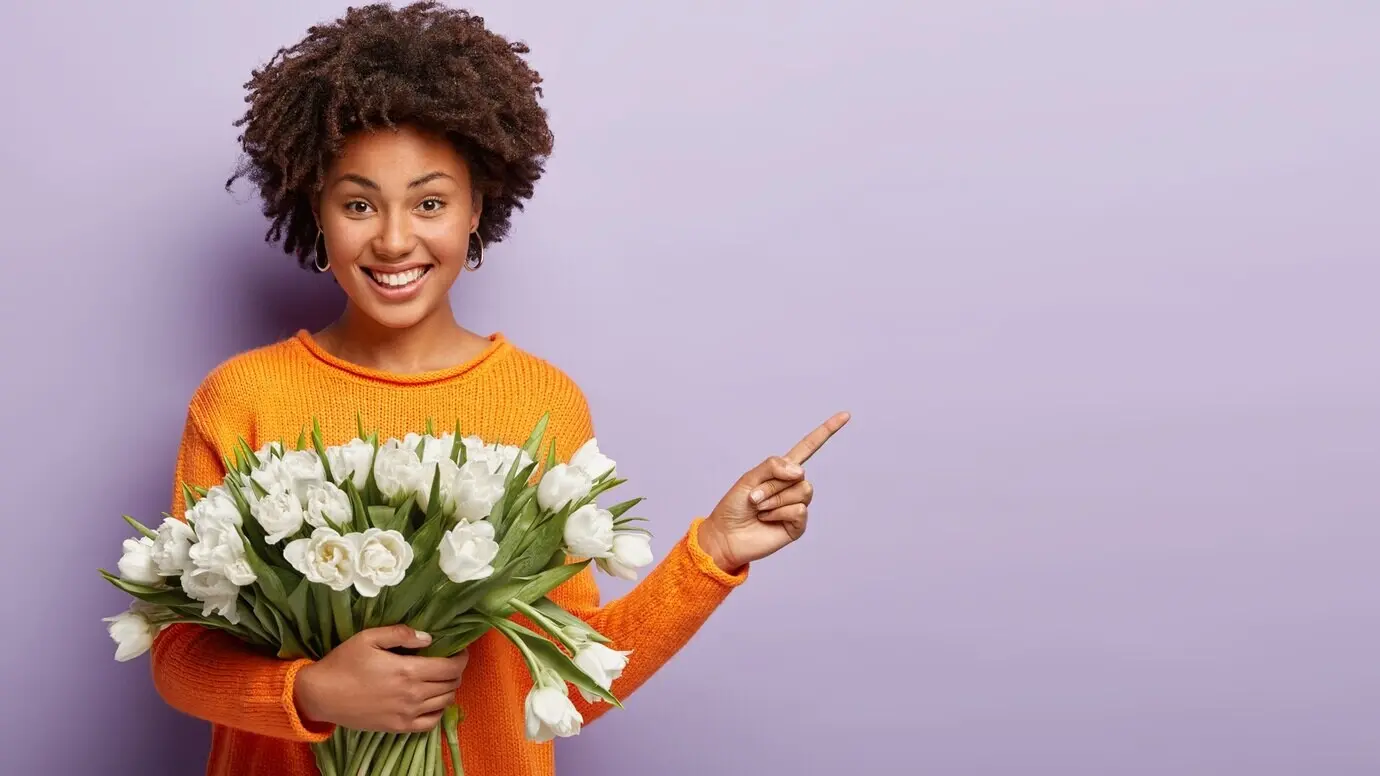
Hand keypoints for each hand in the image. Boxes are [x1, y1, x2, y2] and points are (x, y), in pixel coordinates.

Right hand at [294, 624, 469, 733]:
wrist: (321, 695)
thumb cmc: (343, 663)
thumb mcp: (368, 637)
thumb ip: (401, 634)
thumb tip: (428, 638)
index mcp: (408, 671)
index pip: (450, 667)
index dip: (461, 658)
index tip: (460, 651)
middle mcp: (412, 695)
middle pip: (451, 685)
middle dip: (456, 672)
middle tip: (450, 662)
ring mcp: (406, 714)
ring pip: (444, 703)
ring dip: (449, 689)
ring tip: (442, 679)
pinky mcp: (397, 727)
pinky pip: (430, 723)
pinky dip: (438, 711)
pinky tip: (432, 701)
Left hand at [698, 411, 849, 571]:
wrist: (726, 536)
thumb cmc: (734, 507)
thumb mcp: (750, 478)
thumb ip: (773, 467)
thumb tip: (800, 471)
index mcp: (782, 471)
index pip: (808, 447)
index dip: (826, 431)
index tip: (845, 415)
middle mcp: (793, 486)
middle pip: (799, 475)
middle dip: (772, 485)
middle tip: (754, 498)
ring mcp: (797, 505)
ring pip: (801, 491)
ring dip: (775, 500)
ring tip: (760, 509)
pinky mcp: (797, 525)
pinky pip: (799, 510)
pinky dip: (778, 514)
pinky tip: (767, 520)